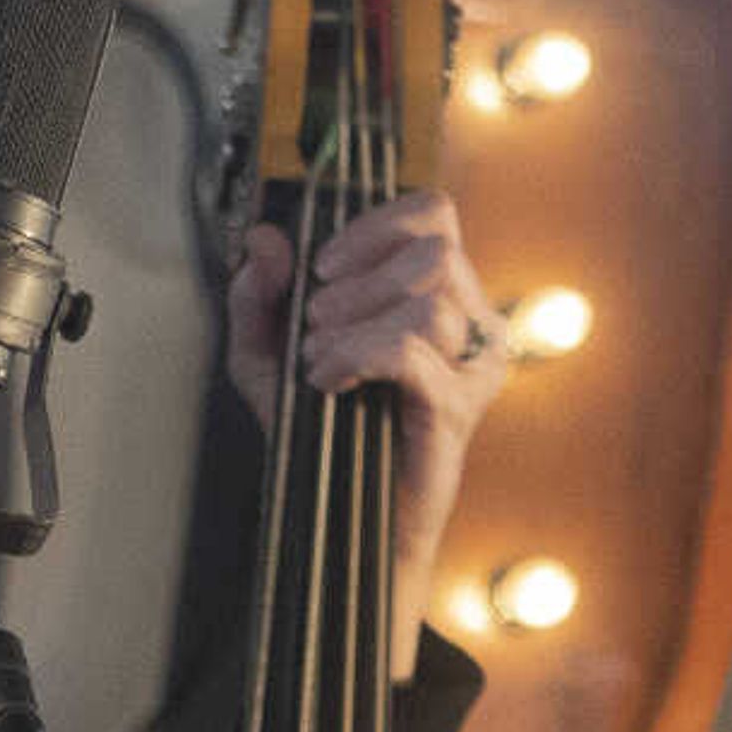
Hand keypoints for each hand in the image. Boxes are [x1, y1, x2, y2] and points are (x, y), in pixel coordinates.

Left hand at [225, 190, 510, 676]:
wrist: (336, 517)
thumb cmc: (315, 434)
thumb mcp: (264, 357)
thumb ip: (258, 295)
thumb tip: (265, 237)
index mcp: (433, 293)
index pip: (433, 213)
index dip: (375, 224)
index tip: (321, 268)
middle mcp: (468, 320)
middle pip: (436, 250)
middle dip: (360, 277)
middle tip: (313, 322)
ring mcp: (473, 364)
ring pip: (428, 300)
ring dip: (354, 324)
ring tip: (317, 361)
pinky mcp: (459, 406)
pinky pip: (415, 350)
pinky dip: (359, 355)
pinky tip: (328, 382)